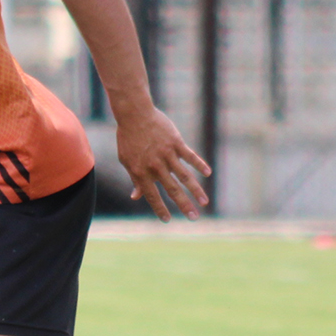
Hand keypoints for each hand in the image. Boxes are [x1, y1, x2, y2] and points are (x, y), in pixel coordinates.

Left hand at [115, 104, 209, 221]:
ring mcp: (167, 154)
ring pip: (184, 176)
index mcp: (141, 172)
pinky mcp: (176, 143)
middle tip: (194, 217)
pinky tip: (208, 173)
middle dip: (184, 205)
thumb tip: (136, 196)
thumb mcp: (127, 160)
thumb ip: (135, 179)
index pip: (152, 196)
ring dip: (195, 190)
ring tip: (204, 202)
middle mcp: (155, 166)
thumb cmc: (129, 139)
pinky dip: (199, 165)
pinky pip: (190, 156)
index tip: (168, 220)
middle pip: (172, 189)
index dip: (160, 209)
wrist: (134, 115)